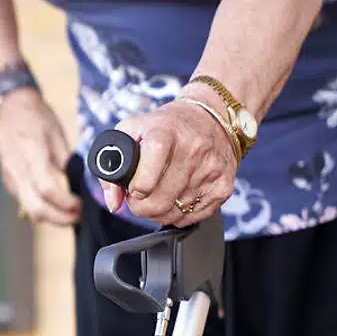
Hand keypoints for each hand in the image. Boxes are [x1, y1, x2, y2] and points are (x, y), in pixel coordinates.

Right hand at [0, 88, 81, 225]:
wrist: (8, 108)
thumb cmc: (35, 117)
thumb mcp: (56, 133)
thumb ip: (66, 160)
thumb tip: (79, 181)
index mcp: (32, 154)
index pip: (47, 189)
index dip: (66, 202)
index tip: (81, 204)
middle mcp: (18, 171)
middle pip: (36, 208)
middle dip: (59, 219)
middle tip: (77, 216)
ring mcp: (11, 179)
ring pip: (30, 210)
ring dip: (52, 217)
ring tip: (70, 213)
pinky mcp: (10, 182)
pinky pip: (26, 203)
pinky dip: (43, 209)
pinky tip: (56, 204)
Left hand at [101, 86, 239, 227]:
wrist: (213, 117)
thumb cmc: (168, 126)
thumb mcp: (133, 131)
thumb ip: (113, 166)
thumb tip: (113, 203)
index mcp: (165, 133)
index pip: (145, 179)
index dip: (135, 189)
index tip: (133, 186)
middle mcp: (192, 151)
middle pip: (158, 202)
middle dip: (141, 206)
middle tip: (140, 196)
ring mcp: (210, 170)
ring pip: (174, 213)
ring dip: (159, 211)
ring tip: (159, 193)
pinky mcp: (223, 187)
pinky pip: (193, 218)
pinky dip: (179, 214)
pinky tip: (177, 196)